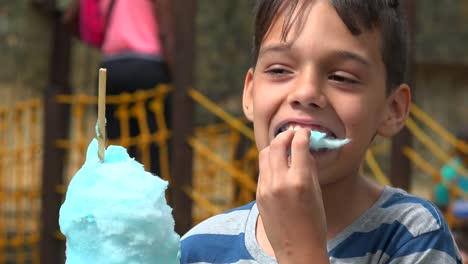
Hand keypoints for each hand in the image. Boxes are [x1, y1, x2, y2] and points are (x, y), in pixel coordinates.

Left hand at [256, 128, 328, 262]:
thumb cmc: (314, 221)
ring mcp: (266, 188)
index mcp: (300, 181)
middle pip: (277, 144)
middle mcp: (280, 182)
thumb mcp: (317, 192)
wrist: (297, 248)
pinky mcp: (258, 194)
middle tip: (293, 135)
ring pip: (265, 154)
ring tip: (284, 146)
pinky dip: (270, 161)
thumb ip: (309, 168)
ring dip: (275, 146)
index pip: (298, 144)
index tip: (305, 132)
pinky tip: (279, 164)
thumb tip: (303, 148)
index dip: (302, 134)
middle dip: (286, 135)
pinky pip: (262, 169)